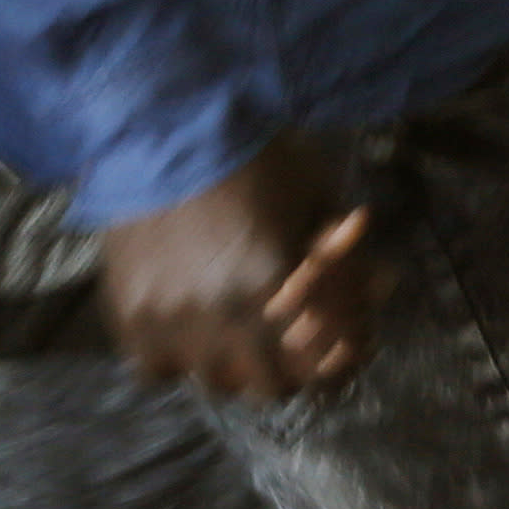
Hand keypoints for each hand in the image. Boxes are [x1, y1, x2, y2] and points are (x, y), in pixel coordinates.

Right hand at [102, 135, 366, 401]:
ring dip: (236, 364)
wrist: (169, 124)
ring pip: (216, 381)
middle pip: (272, 384)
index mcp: (277, 287)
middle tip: (294, 342)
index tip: (346, 350)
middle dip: (292, 365)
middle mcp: (223, 316)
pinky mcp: (131, 313)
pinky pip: (157, 366)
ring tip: (240, 336)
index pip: (326, 366)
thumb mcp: (319, 199)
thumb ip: (349, 258)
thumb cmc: (254, 155)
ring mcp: (170, 320)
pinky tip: (188, 328)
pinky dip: (176, 356)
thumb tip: (377, 291)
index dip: (343, 361)